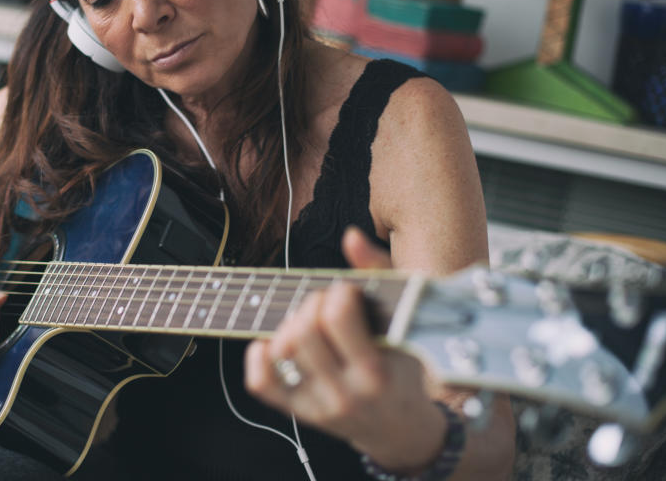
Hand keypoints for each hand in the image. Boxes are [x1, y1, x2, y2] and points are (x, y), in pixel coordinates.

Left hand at [244, 227, 446, 472]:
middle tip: (328, 304)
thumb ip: (380, 274)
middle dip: (313, 304)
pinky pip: (261, 384)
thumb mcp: (407, 323)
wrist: (401, 429)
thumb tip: (350, 236)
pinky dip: (258, 355)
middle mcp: (345, 393)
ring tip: (309, 321)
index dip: (338, 292)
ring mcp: (318, 406)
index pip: (338, 317)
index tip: (348, 291)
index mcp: (377, 371)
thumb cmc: (405, 366)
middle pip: (304, 331)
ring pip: (281, 351)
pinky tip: (275, 340)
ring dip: (290, 324)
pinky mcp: (299, 414)